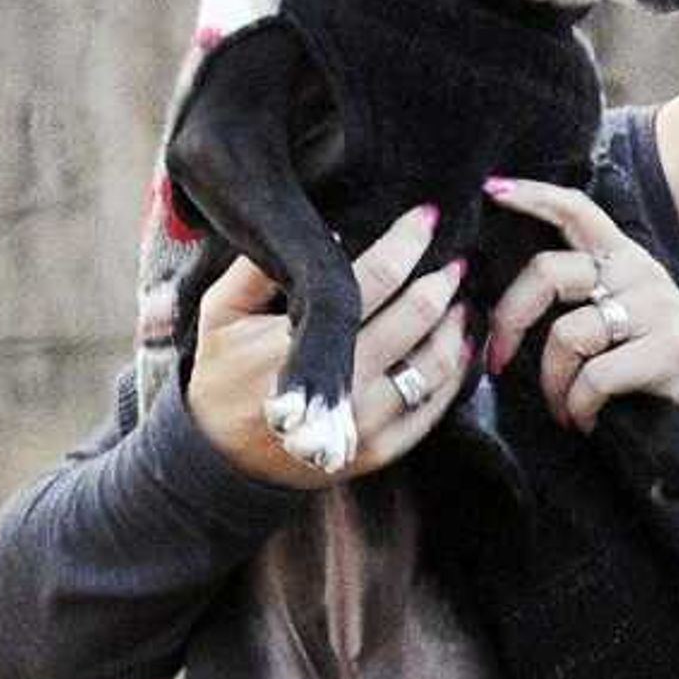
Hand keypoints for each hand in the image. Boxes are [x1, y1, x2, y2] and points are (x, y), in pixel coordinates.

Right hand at [188, 206, 470, 487]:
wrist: (222, 462)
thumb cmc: (221, 377)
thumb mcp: (218, 315)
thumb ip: (254, 270)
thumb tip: (321, 232)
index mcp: (298, 341)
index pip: (370, 279)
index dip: (405, 243)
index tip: (426, 217)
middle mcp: (342, 382)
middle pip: (415, 316)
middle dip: (441, 280)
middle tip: (455, 259)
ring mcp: (367, 421)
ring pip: (436, 362)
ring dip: (456, 324)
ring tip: (461, 299)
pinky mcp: (384, 450)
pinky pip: (436, 406)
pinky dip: (457, 371)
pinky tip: (460, 345)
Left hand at [479, 175, 678, 452]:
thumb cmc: (665, 379)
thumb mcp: (626, 325)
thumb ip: (584, 302)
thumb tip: (512, 305)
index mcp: (628, 262)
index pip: (577, 211)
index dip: (533, 196)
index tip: (493, 190)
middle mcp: (642, 275)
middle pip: (548, 272)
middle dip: (509, 320)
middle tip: (497, 361)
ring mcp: (659, 311)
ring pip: (566, 334)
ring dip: (551, 383)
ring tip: (561, 410)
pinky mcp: (670, 351)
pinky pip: (595, 377)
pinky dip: (578, 407)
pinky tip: (586, 421)